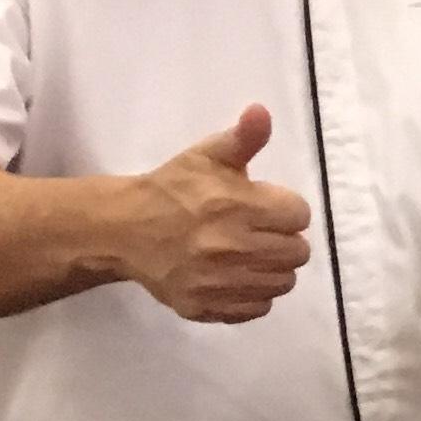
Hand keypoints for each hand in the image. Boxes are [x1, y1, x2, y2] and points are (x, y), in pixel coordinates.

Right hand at [128, 106, 312, 324]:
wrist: (121, 229)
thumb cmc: (172, 189)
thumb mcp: (207, 156)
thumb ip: (243, 138)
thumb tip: (261, 111)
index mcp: (236, 205)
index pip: (299, 215)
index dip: (288, 210)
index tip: (269, 208)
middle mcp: (230, 246)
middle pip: (297, 252)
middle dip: (285, 240)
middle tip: (262, 233)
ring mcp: (217, 281)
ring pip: (282, 283)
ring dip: (274, 269)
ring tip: (252, 255)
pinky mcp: (204, 306)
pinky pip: (255, 309)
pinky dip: (253, 295)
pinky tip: (237, 278)